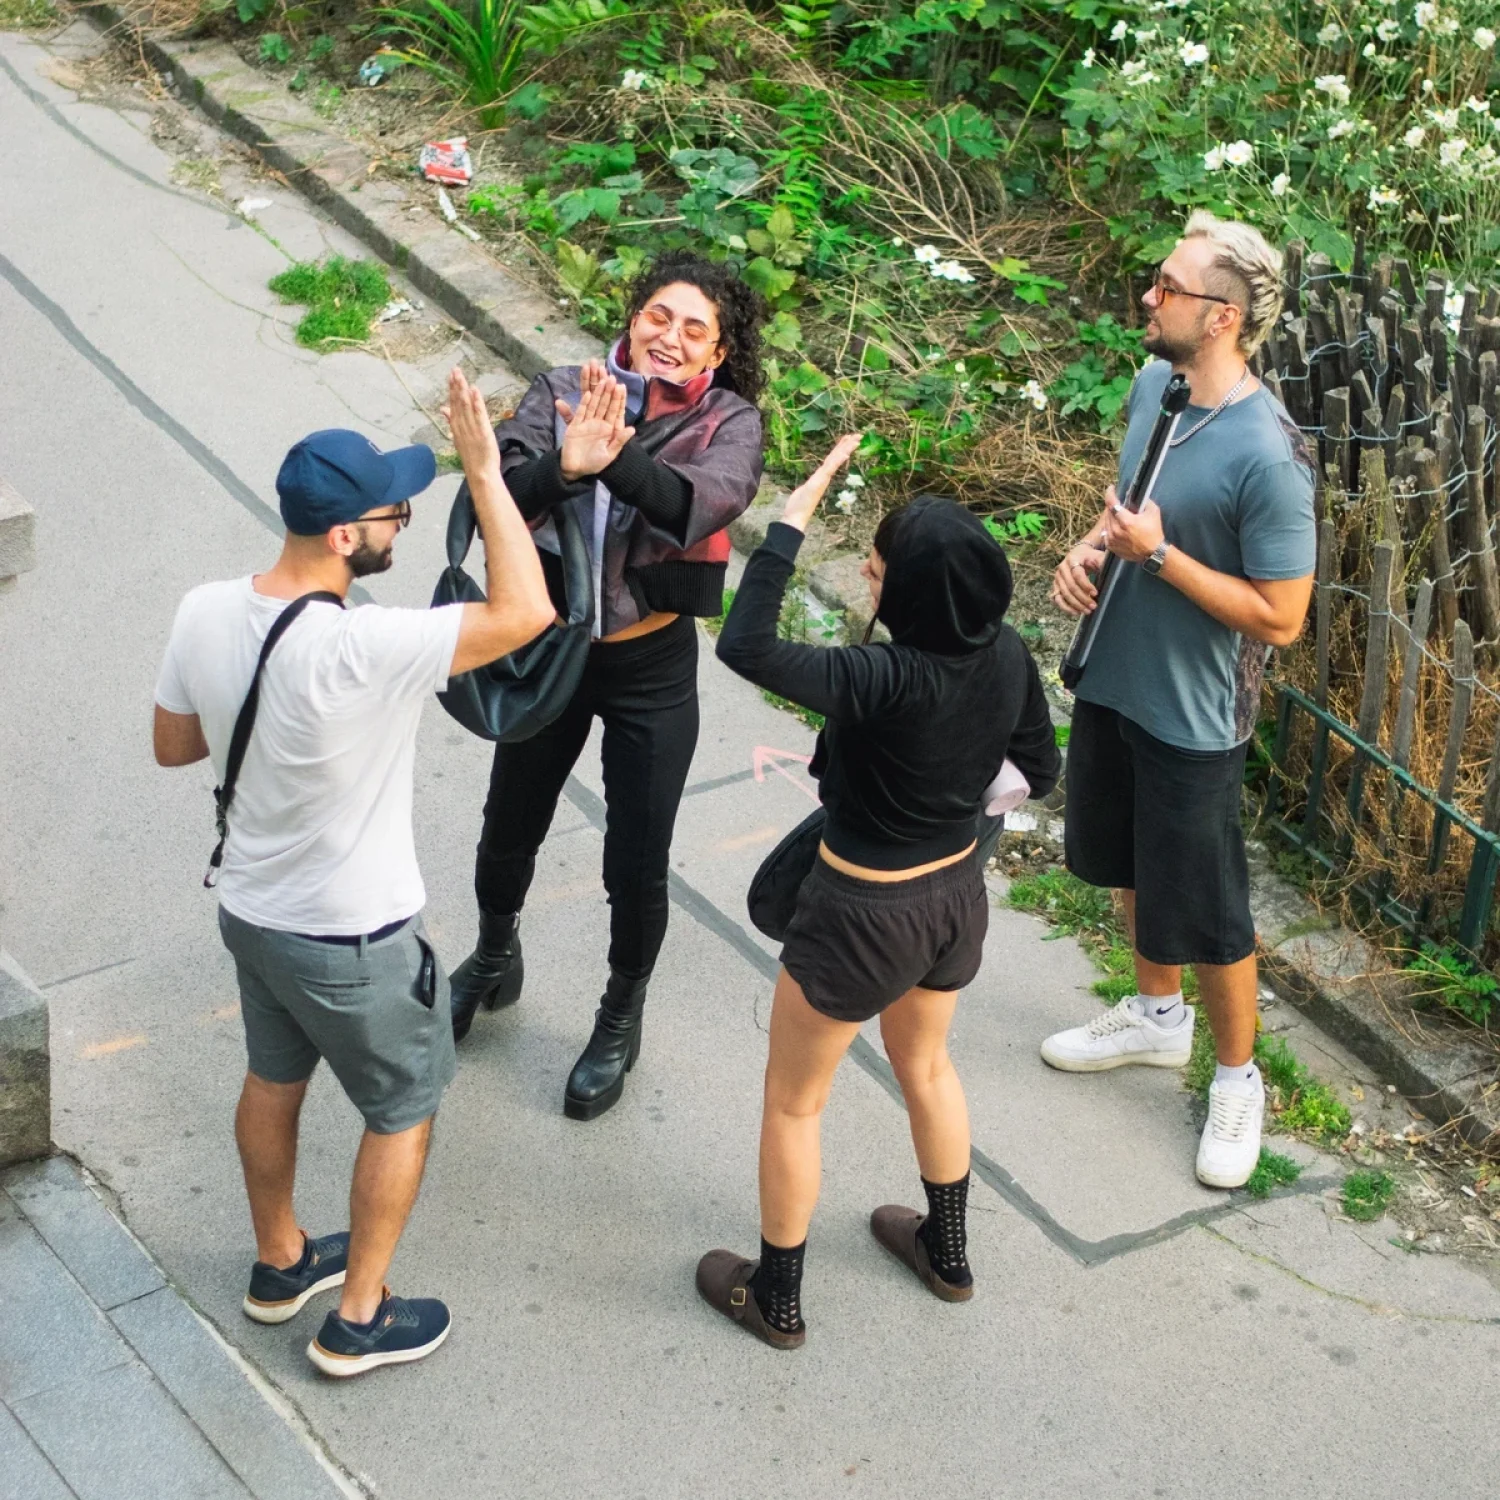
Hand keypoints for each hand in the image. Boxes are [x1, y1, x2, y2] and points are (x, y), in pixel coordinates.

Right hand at [442, 366, 501, 485]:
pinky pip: (479, 415)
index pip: (453, 404)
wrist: (479, 474)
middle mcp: (462, 426)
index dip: (452, 389)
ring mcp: (471, 429)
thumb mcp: (459, 437)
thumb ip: (451, 421)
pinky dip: (477, 402)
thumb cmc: (472, 456)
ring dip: (463, 389)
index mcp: (456, 426)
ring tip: (461, 375)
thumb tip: (442, 408)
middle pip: (458, 402)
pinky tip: (475, 390)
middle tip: (455, 369)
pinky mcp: (482, 432)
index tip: (450, 375)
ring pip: (466, 405)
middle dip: (456, 385)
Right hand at [556, 363, 633, 479]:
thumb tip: (632, 429)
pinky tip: (589, 395)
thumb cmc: (595, 463)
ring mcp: (586, 423)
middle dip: (608, 391)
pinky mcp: (575, 426)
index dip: (618, 399)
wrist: (576, 470)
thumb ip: (620, 441)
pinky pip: (580, 413)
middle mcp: (598, 423)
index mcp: (609, 429)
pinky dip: (584, 404)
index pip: (615, 411)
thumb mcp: (610, 454)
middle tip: (611, 377)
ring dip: (597, 393)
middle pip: (604, 404)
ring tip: (601, 380)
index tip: (621, 386)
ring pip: (593, 405)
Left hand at [780, 434, 863, 532]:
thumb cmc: (799, 505)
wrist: (796, 516)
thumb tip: (815, 482)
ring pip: (836, 460)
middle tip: (859, 435)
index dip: (841, 448)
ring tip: (855, 440)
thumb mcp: (806, 489)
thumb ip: (812, 484)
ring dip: (845, 449)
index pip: (833, 458)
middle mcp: (825, 476)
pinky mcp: (820, 482)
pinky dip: (837, 460)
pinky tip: (844, 453)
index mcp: (822, 476)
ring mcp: (823, 479)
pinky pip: (830, 468)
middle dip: (847, 445)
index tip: (849, 438)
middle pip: (837, 457)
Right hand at [1050, 538, 1105, 615]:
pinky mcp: (1055, 586)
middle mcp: (1062, 568)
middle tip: (1093, 606)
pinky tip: (1076, 613)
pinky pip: (1057, 599)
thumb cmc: (1090, 557)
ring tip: (1087, 611)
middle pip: (1070, 587)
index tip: (1096, 594)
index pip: (1077, 575)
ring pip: (1063, 594)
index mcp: (1072, 559)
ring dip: (1075, 605)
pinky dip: (1065, 607)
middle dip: (1082, 598)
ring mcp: (1057, 578)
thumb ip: (1103, 562)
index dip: (1086, 585)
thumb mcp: (1097, 556)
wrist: (1078, 554)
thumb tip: (1112, 571)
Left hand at [1103, 496, 1164, 564]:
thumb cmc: (1154, 531)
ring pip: (1106, 522)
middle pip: (1108, 512)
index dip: (1110, 493)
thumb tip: (1134, 497)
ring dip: (1112, 517)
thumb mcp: (1153, 511)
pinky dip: (1110, 527)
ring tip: (1120, 516)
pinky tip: (1118, 526)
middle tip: (1120, 504)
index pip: (1112, 503)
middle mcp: (1116, 530)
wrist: (1153, 552)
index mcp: (1126, 521)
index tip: (1111, 488)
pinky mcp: (1111, 546)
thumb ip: (1144, 501)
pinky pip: (1106, 532)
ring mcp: (1112, 539)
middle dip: (1113, 506)